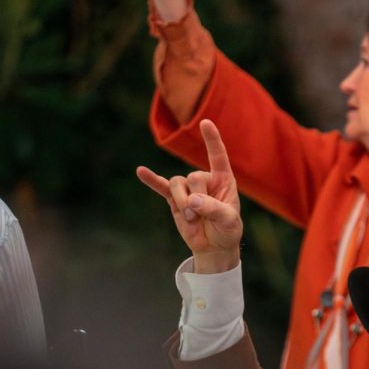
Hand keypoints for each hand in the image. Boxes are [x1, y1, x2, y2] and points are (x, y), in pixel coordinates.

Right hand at [137, 119, 242, 272]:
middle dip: (196, 197)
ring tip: (191, 218)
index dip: (212, 140)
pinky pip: (161, 187)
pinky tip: (140, 171)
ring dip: (181, 202)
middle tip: (201, 217)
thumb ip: (213, 208)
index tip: (205, 122)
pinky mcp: (174, 199)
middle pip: (193, 176)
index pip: (217, 156)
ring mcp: (188, 188)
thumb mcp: (228, 221)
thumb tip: (192, 200)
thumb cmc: (227, 230)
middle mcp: (205, 180)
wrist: (213, 246)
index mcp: (223, 180)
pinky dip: (151, 180)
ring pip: (177, 183)